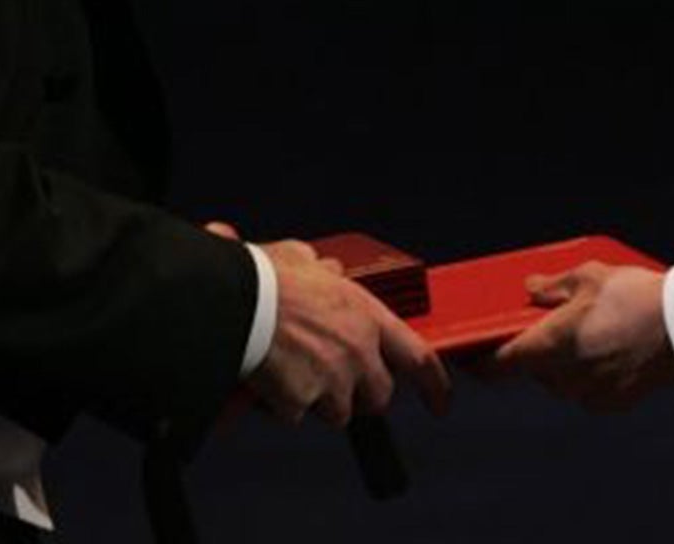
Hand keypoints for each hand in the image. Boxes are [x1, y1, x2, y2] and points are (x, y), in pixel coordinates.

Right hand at [248, 240, 450, 426]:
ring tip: (292, 368)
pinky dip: (283, 403)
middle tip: (335, 379)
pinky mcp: (301, 403)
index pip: (419, 358)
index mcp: (367, 316)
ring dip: (320, 399)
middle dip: (361, 394)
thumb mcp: (305, 259)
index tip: (441, 402)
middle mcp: (358, 352)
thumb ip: (325, 271)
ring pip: (337, 411)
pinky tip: (267, 377)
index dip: (435, 385)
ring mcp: (332, 381)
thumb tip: (327, 270)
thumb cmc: (266, 276)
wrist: (232, 303)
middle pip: (378, 396)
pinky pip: (296, 413)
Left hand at [493, 262, 673, 410]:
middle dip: (533, 351)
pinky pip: (587, 390)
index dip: (479, 362)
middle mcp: (565, 377)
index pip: (499, 365)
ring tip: (581, 332)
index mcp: (550, 346)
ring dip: (561, 363)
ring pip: (560, 381)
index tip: (469, 356)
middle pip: (532, 371)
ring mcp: (590, 394)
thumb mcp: (588, 277)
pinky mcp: (613, 403)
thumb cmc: (635, 297)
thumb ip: (552, 287)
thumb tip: (529, 290)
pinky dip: (588, 373)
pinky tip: (605, 349)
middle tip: (542, 326)